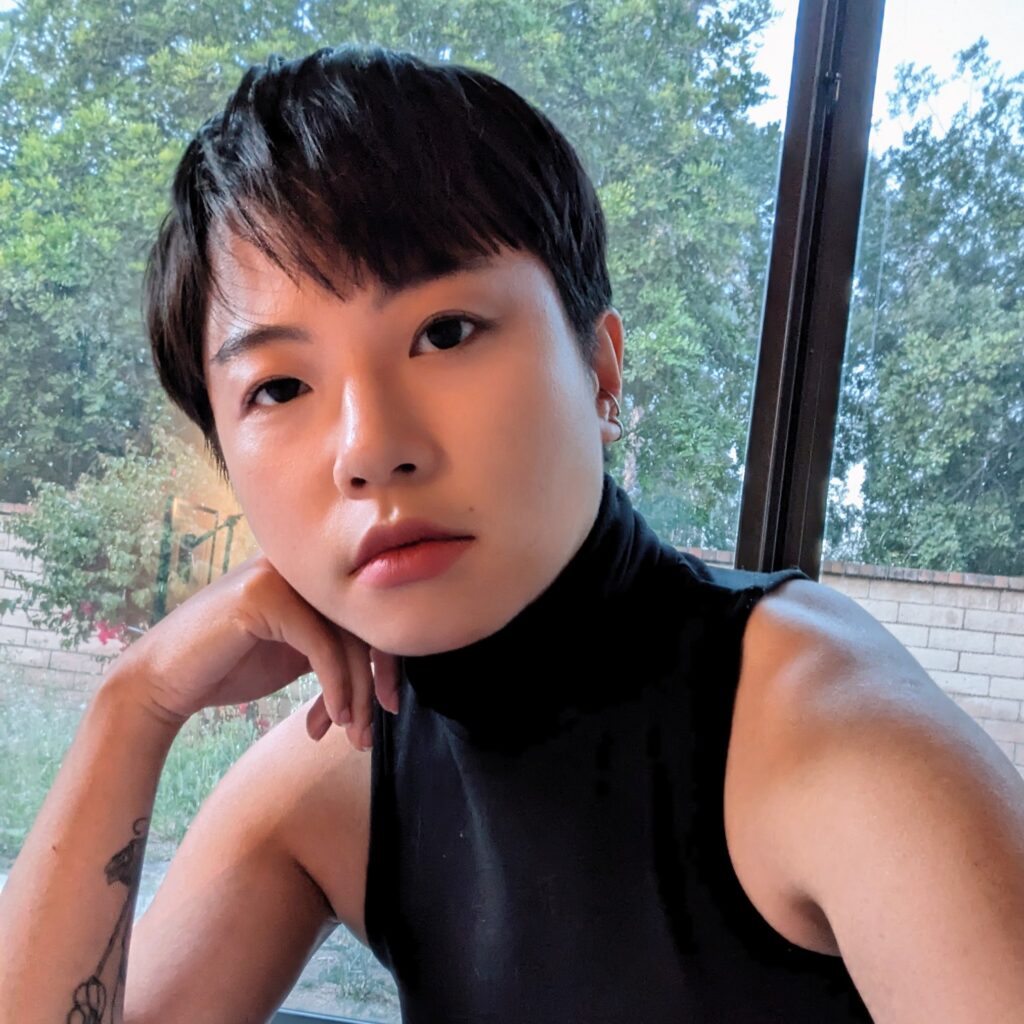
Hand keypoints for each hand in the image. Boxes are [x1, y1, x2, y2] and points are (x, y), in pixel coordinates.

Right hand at [106, 552, 400, 749]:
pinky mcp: (264, 596)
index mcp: (307, 576)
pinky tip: (332, 717)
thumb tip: (387, 674)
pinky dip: (335, 686)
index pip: (366, 613)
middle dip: (374, 682)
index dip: (387, 661)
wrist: (159, 682)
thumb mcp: (294, 656)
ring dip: (355, 694)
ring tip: (351, 733)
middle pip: (362, 623)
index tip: (389, 705)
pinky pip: (322, 645)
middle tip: (371, 729)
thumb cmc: (227, 670)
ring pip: (346, 637)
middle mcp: (297, 567)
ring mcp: (279, 575)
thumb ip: (333, 649)